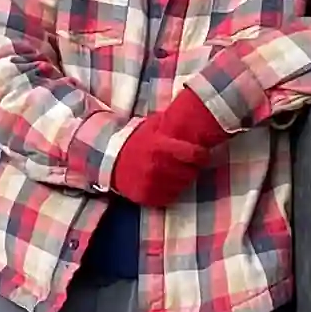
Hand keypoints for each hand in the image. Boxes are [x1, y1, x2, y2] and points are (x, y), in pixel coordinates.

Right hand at [109, 91, 224, 209]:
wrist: (109, 160)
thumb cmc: (135, 142)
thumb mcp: (150, 127)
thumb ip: (169, 124)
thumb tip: (190, 114)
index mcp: (160, 147)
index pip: (194, 154)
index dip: (201, 154)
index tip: (201, 154)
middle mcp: (157, 166)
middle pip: (190, 173)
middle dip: (191, 168)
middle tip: (186, 164)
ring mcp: (151, 183)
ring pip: (182, 186)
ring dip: (181, 180)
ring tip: (173, 172)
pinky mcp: (146, 197)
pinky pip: (169, 197)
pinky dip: (170, 191)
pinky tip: (164, 183)